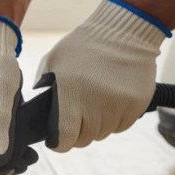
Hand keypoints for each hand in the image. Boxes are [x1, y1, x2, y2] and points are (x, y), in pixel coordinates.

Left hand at [35, 0, 168, 151]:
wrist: (124, 32)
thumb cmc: (83, 46)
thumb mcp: (53, 61)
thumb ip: (43, 86)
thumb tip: (38, 111)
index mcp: (71, 94)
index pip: (65, 138)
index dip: (60, 142)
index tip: (59, 138)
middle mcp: (95, 104)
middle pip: (85, 139)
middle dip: (79, 132)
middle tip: (78, 116)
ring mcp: (118, 106)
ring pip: (103, 133)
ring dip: (97, 125)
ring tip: (95, 102)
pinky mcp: (136, 104)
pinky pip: (122, 125)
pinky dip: (115, 118)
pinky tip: (111, 99)